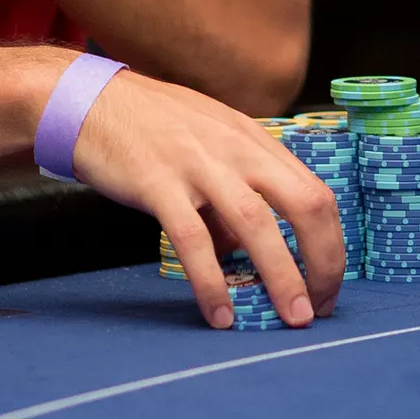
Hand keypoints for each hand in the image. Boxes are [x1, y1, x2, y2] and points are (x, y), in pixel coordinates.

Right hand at [72, 73, 344, 328]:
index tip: (325, 284)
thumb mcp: (208, 144)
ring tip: (291, 317)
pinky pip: (194, 241)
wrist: (88, 101)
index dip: (331, 244)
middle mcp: (236, 149)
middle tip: (320, 308)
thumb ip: (234, 190)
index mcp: (253, 140)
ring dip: (283, 278)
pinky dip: (212, 282)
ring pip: (257, 226)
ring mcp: (199, 165)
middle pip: (306, 205)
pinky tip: (220, 314)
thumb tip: (244, 251)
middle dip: (324, 262)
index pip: (316, 192)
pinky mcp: (158, 184)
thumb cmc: (149, 125)